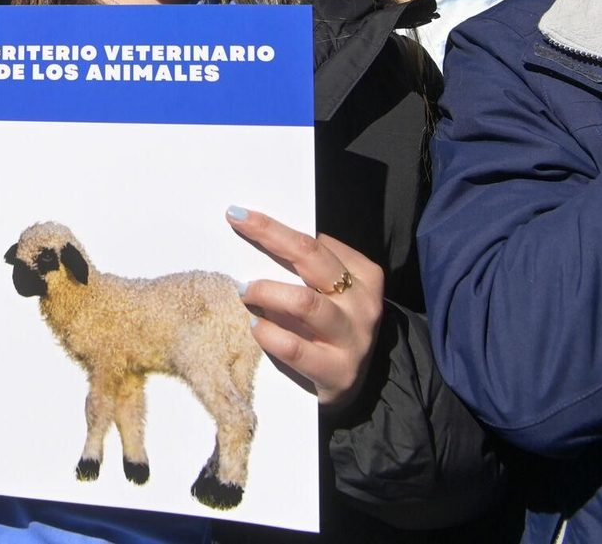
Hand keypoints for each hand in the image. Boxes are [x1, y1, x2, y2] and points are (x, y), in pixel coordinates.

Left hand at [227, 206, 383, 406]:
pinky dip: (267, 333)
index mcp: (365, 276)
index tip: (240, 215)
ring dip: (265, 291)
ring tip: (244, 291)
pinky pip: (293, 346)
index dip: (273, 226)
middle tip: (236, 226)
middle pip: (311, 256)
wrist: (356, 386)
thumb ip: (309, 270)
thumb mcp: (334, 294)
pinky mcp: (337, 372)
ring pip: (303, 302)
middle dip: (269, 235)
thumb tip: (262, 237)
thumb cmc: (332, 330)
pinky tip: (256, 327)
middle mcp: (363, 303)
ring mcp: (353, 338)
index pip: (314, 241)